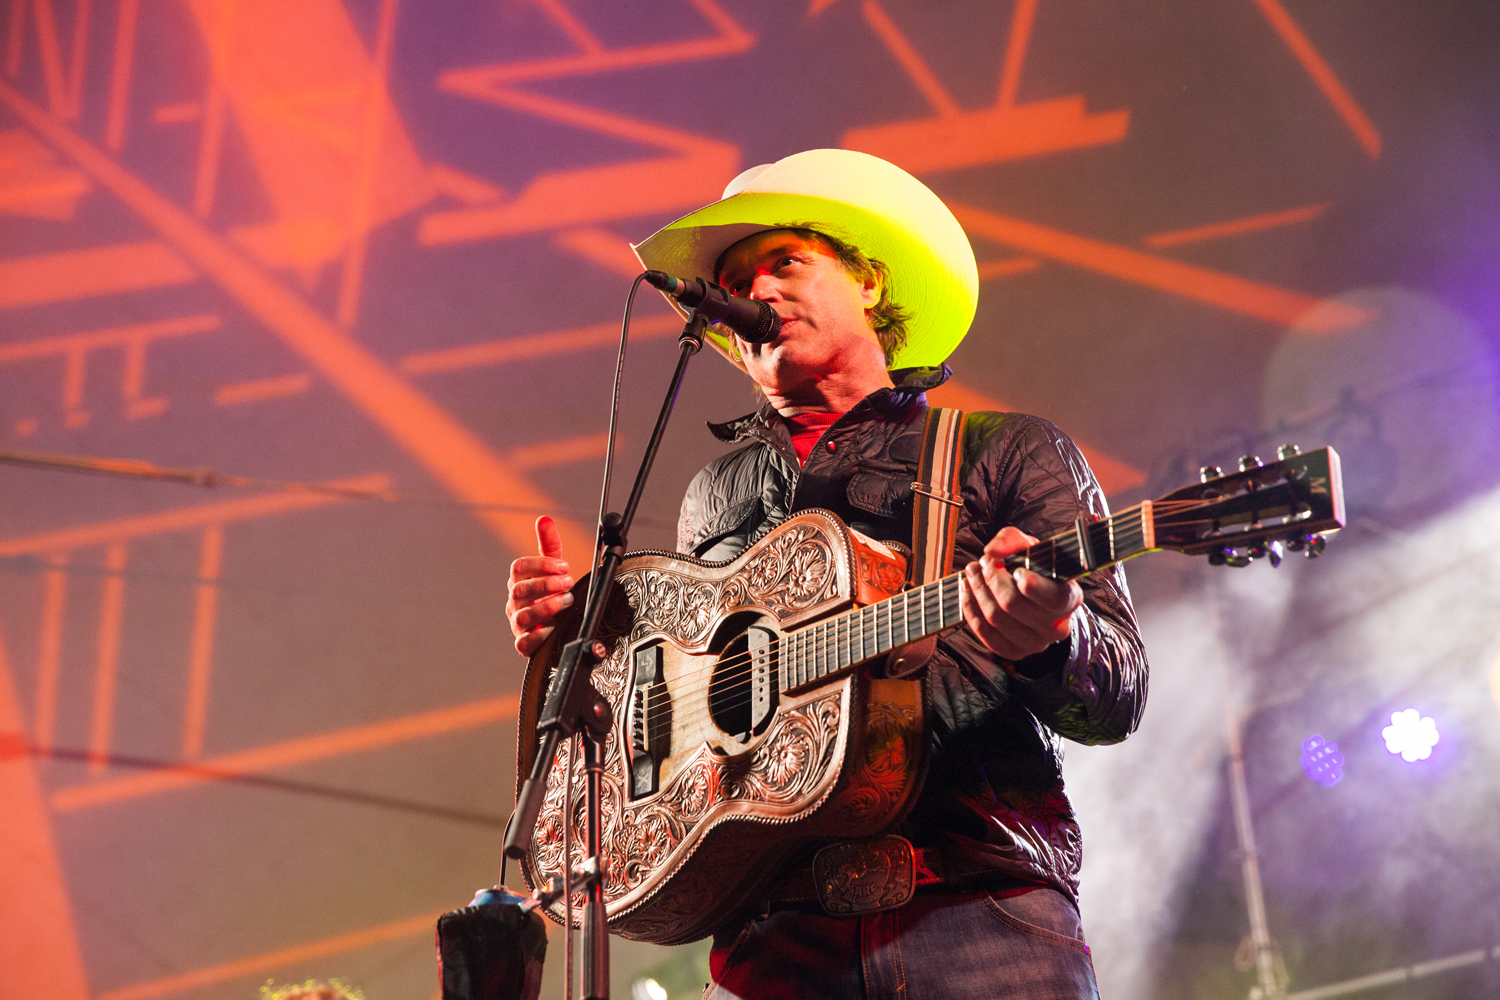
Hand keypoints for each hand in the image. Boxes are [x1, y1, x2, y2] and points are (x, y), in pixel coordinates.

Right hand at [506, 516, 575, 656]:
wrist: (555, 627)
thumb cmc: (551, 594)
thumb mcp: (553, 568)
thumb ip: (549, 545)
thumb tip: (544, 519)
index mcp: (519, 581)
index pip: (519, 568)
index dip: (541, 565)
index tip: (564, 566)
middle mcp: (515, 602)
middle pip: (520, 590)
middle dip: (546, 584)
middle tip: (568, 582)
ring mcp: (518, 624)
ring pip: (522, 615)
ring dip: (546, 607)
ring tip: (566, 601)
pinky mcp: (524, 644)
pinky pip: (523, 643)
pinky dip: (535, 637)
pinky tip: (551, 629)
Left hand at [960, 526, 1082, 663]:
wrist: (1034, 594)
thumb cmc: (1034, 568)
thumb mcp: (1029, 546)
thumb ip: (1012, 539)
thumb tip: (991, 551)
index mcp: (1069, 599)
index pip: (1053, 598)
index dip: (1030, 584)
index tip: (1016, 570)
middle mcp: (1057, 627)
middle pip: (1014, 604)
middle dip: (992, 578)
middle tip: (982, 562)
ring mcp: (1036, 643)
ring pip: (996, 618)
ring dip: (977, 590)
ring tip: (972, 572)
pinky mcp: (1015, 652)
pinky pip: (986, 635)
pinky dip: (971, 610)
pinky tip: (967, 592)